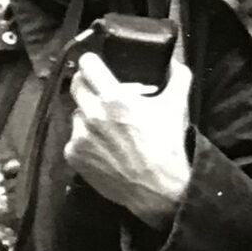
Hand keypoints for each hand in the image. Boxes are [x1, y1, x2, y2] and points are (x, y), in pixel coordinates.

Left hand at [65, 50, 192, 230]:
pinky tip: (103, 145)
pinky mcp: (73, 155)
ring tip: (107, 125)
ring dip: (89, 114)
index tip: (96, 65)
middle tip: (101, 91)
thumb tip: (174, 61)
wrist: (157, 189)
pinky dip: (85, 138)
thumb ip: (178, 77)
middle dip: (88, 84)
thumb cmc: (167, 146)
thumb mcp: (177, 106)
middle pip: (76, 85)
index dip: (91, 62)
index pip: (87, 65)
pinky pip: (73, 137)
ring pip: (76, 113)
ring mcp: (80, 136)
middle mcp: (92, 114)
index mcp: (115, 98)